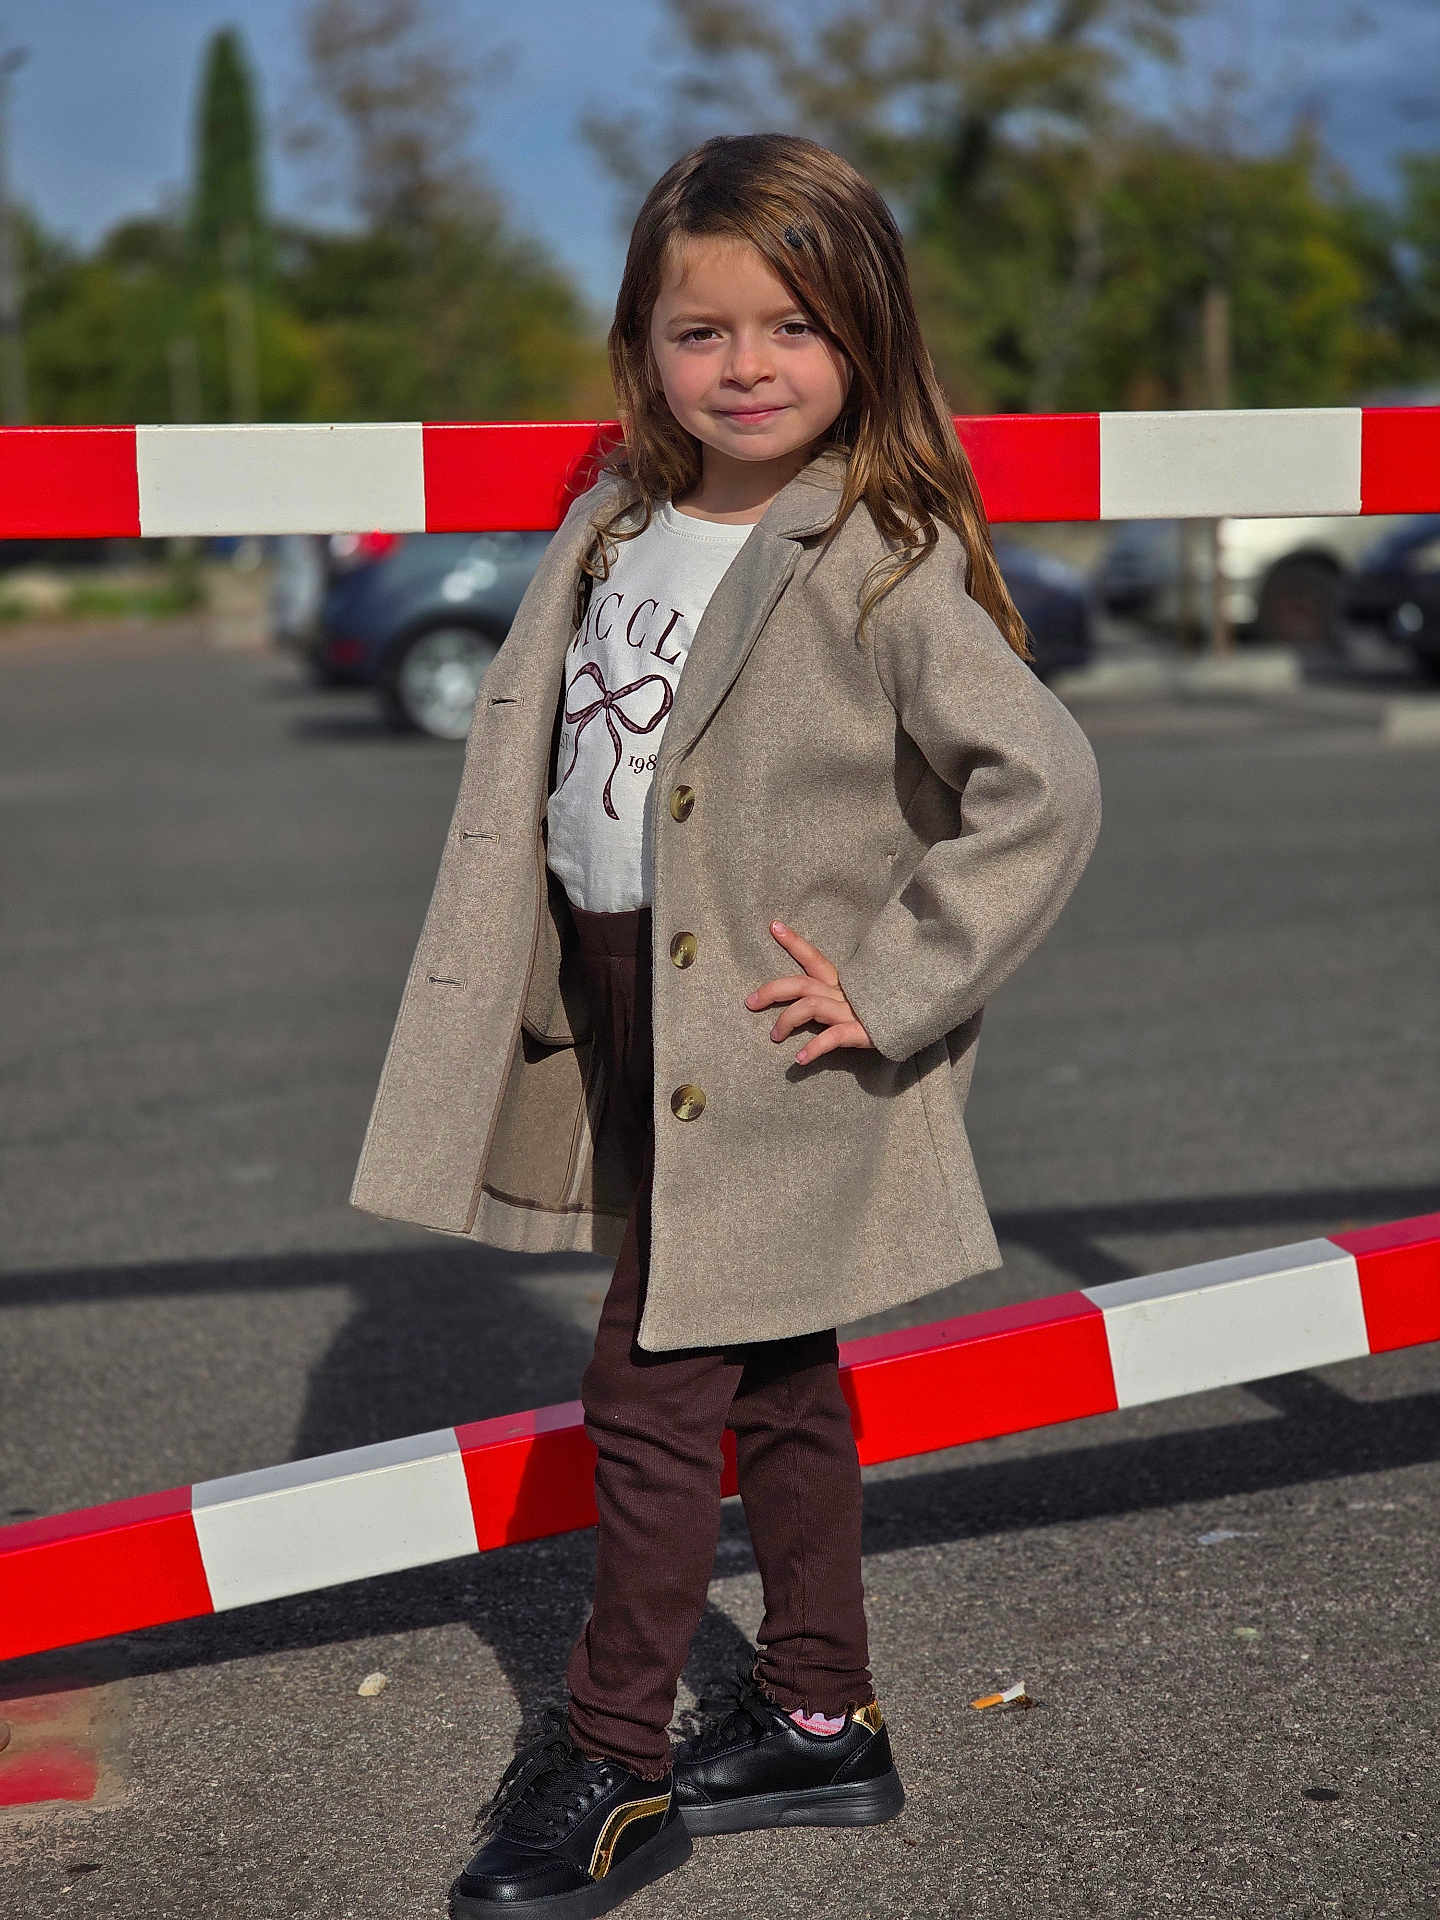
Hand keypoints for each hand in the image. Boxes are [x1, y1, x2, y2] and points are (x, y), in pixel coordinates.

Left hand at [744, 920, 874, 1065]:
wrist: (920, 1018)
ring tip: (774, 1036)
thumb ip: (838, 996)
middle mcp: (843, 993)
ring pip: (810, 1006)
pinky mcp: (861, 1032)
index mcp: (842, 982)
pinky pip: (832, 1038)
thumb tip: (808, 1002)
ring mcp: (851, 1012)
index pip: (814, 958)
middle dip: (771, 990)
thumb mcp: (860, 997)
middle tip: (750, 1003)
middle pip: (800, 984)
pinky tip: (799, 1060)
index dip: (793, 942)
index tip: (772, 925)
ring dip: (786, 1020)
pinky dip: (814, 1049)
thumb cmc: (886, 1009)